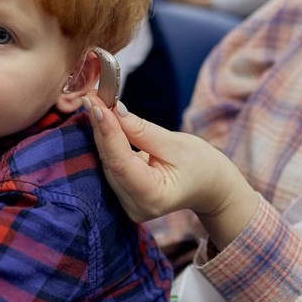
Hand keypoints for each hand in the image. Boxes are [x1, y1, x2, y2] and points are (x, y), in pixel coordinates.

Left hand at [81, 94, 259, 250]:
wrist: (209, 186)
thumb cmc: (200, 165)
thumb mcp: (176, 144)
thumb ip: (142, 130)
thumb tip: (115, 111)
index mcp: (152, 196)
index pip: (121, 162)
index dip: (108, 132)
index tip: (97, 105)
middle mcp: (135, 205)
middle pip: (110, 162)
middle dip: (101, 127)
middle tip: (91, 96)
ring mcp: (127, 204)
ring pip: (107, 163)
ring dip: (101, 132)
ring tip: (95, 103)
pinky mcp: (123, 195)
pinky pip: (110, 164)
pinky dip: (107, 142)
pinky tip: (101, 120)